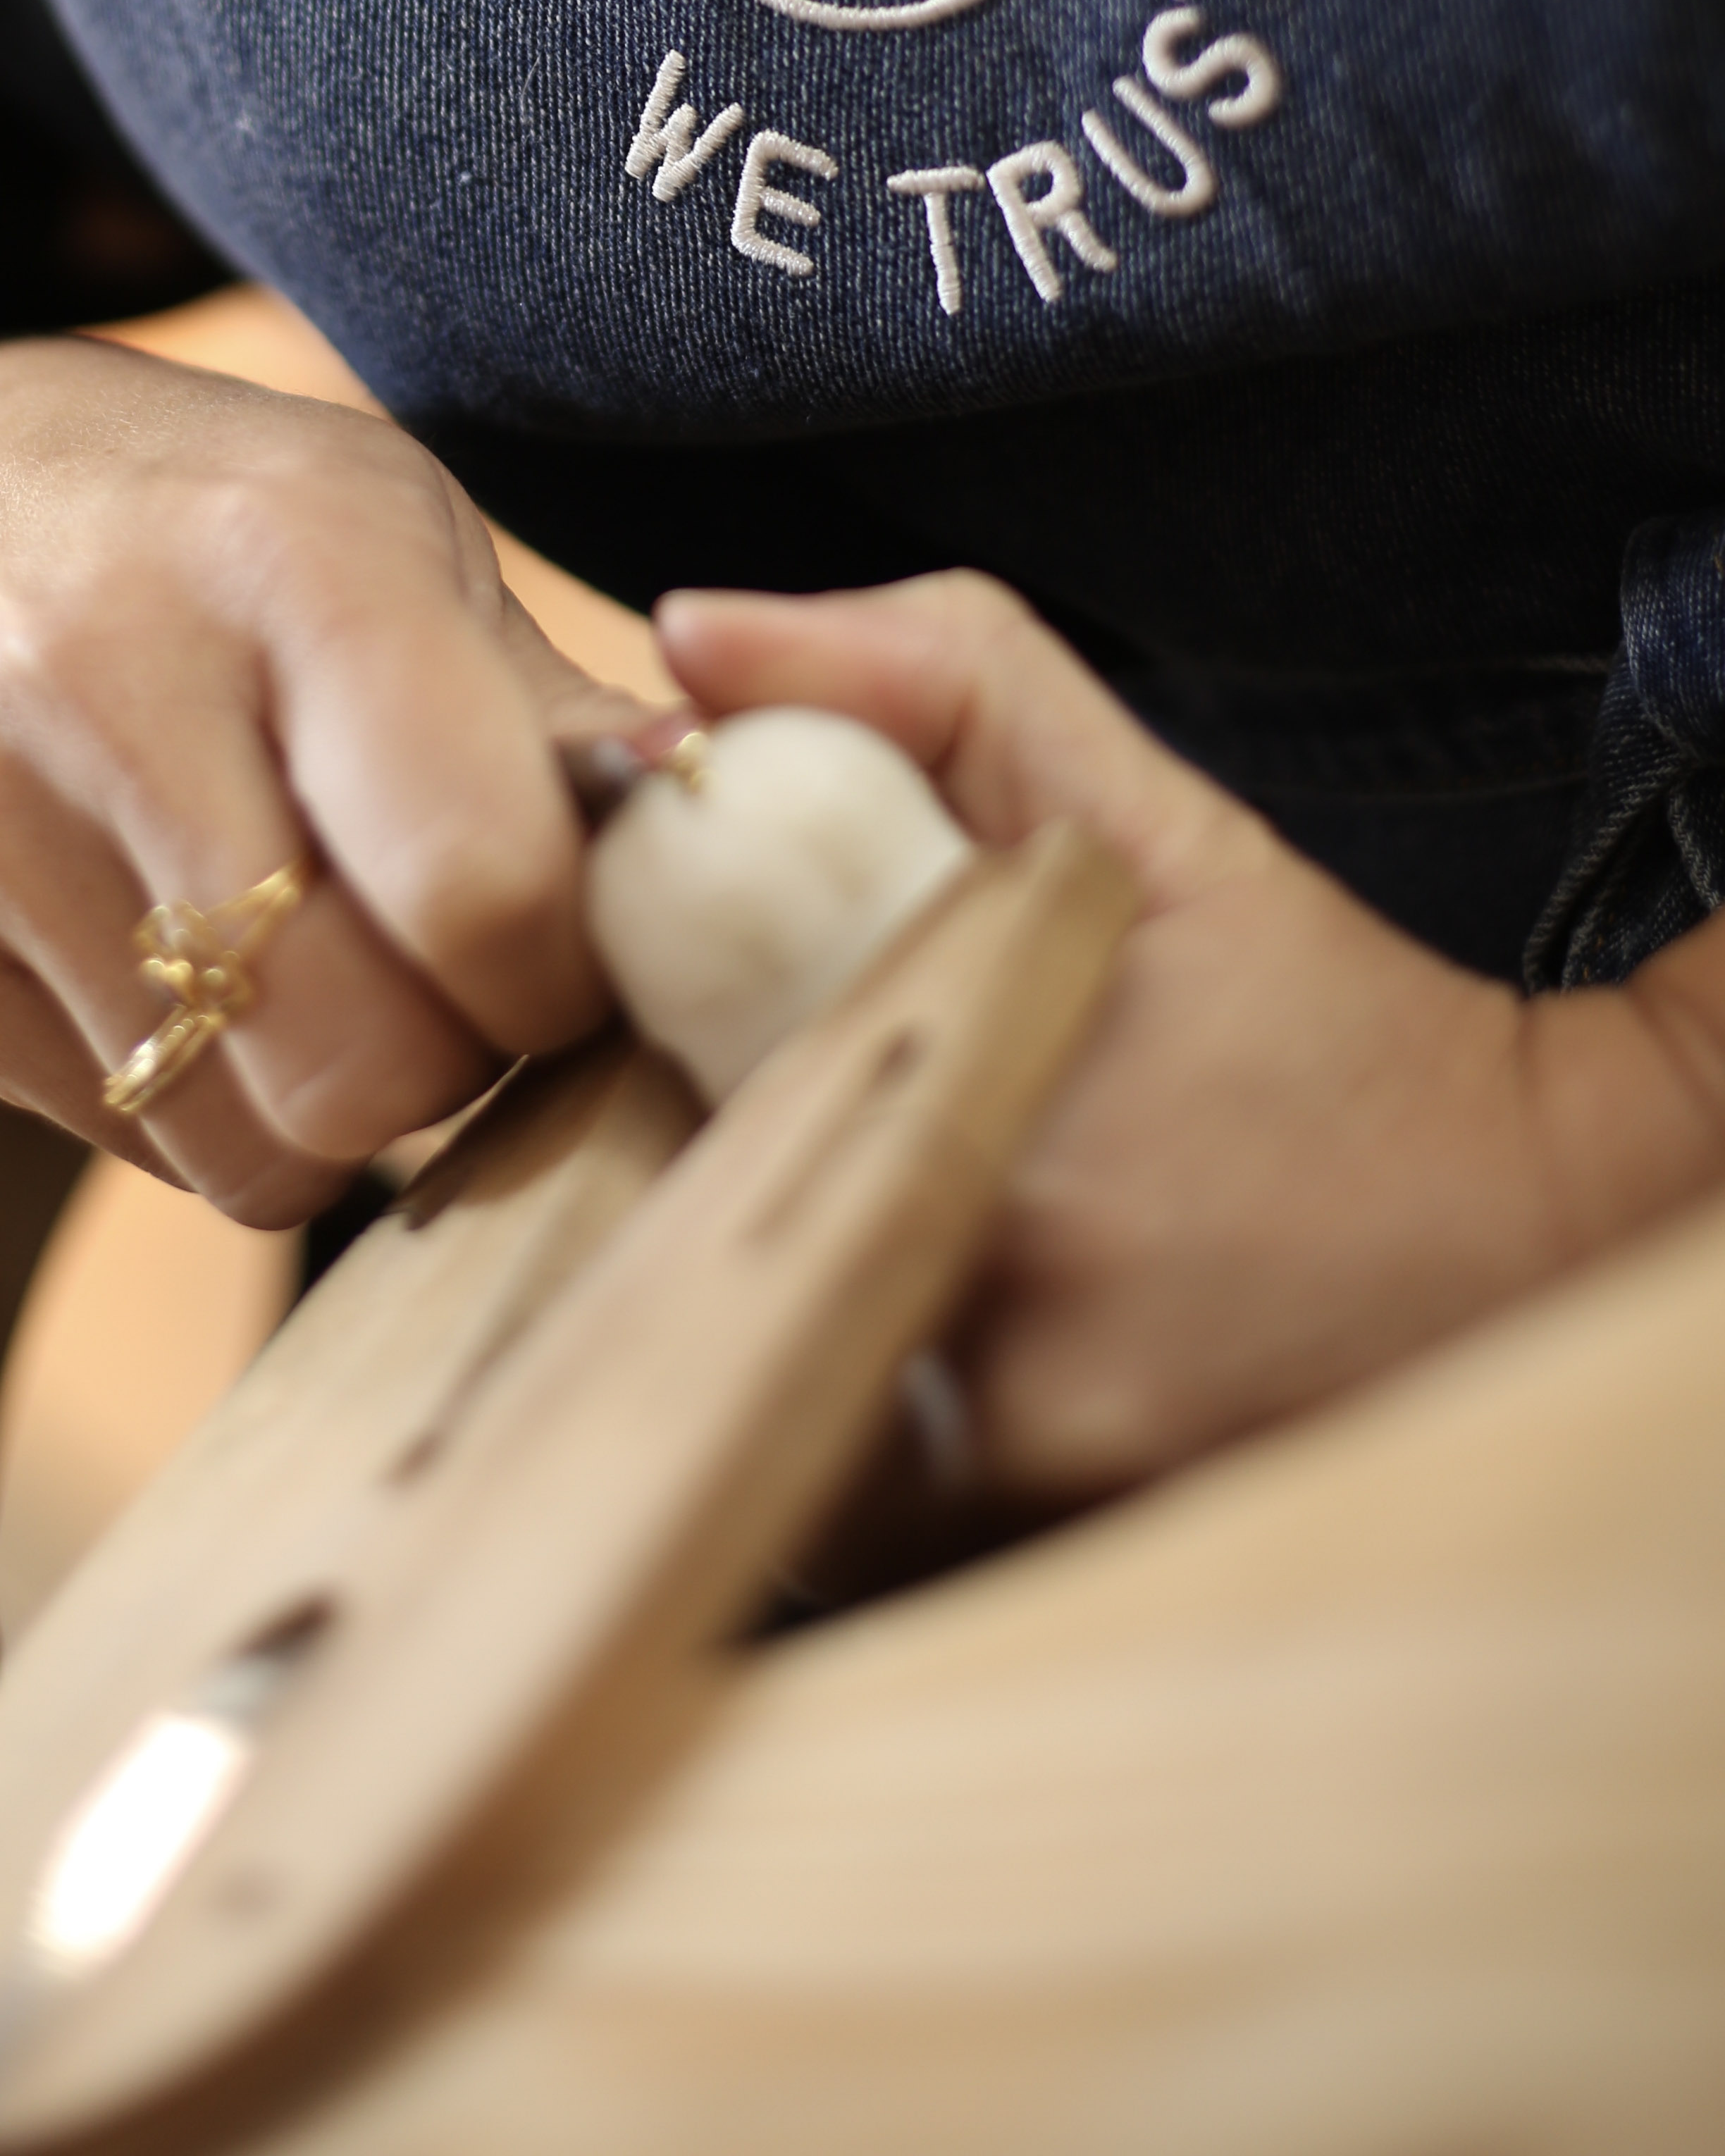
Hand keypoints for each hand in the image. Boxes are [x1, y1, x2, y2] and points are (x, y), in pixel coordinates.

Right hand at [0, 337, 632, 1223]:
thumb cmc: (234, 532)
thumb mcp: (410, 545)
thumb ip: (568, 718)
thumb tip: (741, 825)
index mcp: (292, 559)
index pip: (476, 882)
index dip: (570, 971)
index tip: (578, 945)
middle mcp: (106, 681)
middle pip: (360, 1061)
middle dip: (454, 1063)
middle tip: (457, 980)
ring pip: (244, 1144)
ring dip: (333, 1101)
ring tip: (324, 958)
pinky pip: (132, 1142)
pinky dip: (206, 1096)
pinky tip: (189, 956)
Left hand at [657, 574, 1724, 1511]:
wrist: (1536, 1227)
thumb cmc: (1318, 1009)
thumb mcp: (1138, 808)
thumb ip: (927, 680)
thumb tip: (688, 633)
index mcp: (992, 1117)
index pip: (692, 1099)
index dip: (671, 1064)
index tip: (724, 1041)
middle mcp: (1001, 1325)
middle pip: (726, 1263)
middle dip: (735, 1202)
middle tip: (817, 1145)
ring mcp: (1027, 1480)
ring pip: (781, 1407)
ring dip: (793, 1331)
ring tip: (890, 1251)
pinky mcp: (1053, 1573)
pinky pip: (858, 1524)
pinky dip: (866, 1446)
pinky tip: (948, 1365)